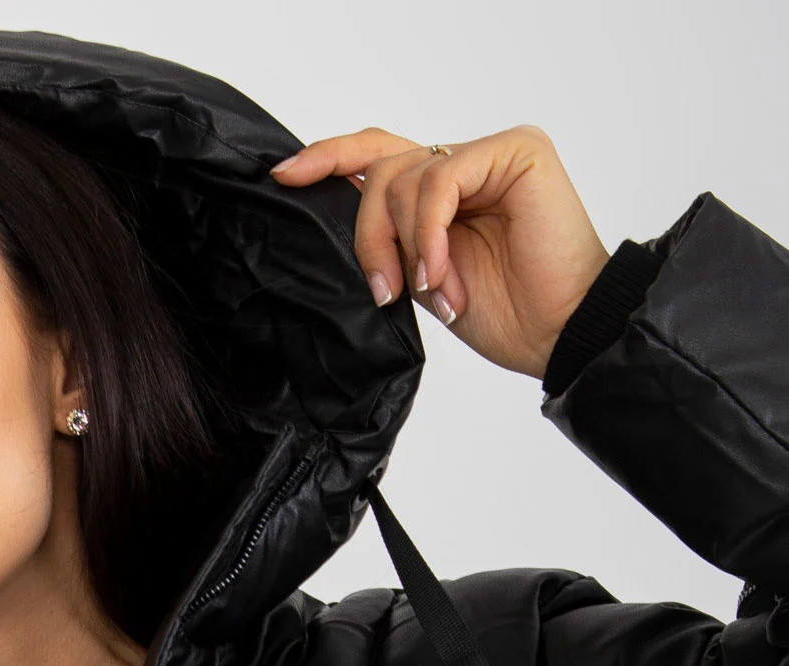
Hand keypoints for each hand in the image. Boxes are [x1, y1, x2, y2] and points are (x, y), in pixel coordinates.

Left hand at [272, 126, 610, 379]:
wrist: (560, 333)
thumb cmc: (506, 315)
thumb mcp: (422, 279)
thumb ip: (390, 242)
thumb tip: (332, 218)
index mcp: (444, 192)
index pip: (377, 156)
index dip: (329, 158)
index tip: (285, 176)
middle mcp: (467, 163)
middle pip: (382, 169)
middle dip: (368, 234)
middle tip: (384, 290)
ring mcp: (492, 154)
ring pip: (404, 177)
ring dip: (406, 245)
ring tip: (432, 291)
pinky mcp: (516, 151)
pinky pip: (440, 180)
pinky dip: (428, 232)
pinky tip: (440, 274)